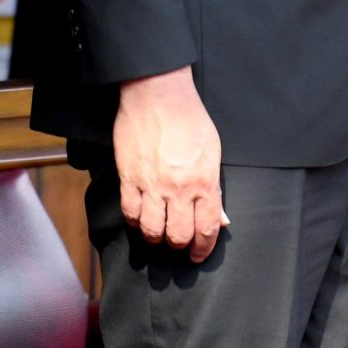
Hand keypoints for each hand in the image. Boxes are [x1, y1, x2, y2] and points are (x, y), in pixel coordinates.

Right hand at [113, 66, 225, 261]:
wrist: (158, 94)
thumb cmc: (189, 117)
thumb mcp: (212, 152)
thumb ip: (214, 187)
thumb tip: (217, 216)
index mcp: (204, 182)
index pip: (206, 228)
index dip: (202, 248)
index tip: (198, 254)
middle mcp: (179, 189)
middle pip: (178, 235)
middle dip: (179, 245)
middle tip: (177, 243)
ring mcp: (152, 185)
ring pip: (151, 230)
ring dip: (155, 237)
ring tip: (157, 234)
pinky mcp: (129, 177)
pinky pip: (130, 212)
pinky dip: (134, 222)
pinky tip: (139, 220)